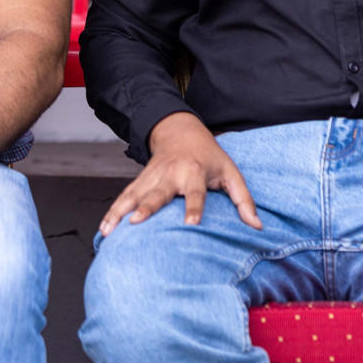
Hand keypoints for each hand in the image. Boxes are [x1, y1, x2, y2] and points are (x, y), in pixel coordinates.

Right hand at [99, 111, 260, 235]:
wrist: (180, 132)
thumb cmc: (210, 157)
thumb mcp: (231, 173)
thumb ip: (243, 200)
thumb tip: (257, 226)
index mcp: (195, 172)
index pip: (196, 193)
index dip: (194, 208)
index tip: (191, 225)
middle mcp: (171, 174)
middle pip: (158, 193)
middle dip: (146, 207)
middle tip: (137, 222)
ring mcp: (152, 176)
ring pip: (134, 194)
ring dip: (120, 211)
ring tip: (110, 230)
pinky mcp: (140, 180)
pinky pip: (125, 196)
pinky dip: (113, 211)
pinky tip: (105, 229)